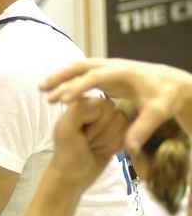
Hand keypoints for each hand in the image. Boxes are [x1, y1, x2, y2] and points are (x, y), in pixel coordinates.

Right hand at [42, 58, 191, 154]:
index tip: (61, 102)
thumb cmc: (165, 98)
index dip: (77, 89)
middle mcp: (112, 66)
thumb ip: (142, 130)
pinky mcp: (106, 73)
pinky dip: (68, 80)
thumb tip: (130, 148)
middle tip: (42, 90)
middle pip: (79, 66)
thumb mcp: (157, 114)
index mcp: (122, 73)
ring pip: (78, 68)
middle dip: (60, 77)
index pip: (93, 78)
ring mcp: (108, 68)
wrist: (173, 83)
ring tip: (43, 90)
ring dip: (60, 77)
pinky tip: (58, 91)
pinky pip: (82, 74)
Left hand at [50, 97, 125, 190]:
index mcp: (83, 102)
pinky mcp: (117, 132)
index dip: (97, 124)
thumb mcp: (66, 129)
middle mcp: (97, 108)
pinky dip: (116, 146)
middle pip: (117, 115)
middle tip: (87, 142)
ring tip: (94, 146)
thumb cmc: (68, 152)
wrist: (75, 175)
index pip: (106, 106)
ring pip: (124, 125)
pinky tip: (103, 150)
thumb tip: (98, 100)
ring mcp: (109, 120)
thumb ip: (78, 110)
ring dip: (108, 141)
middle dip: (102, 134)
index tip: (81, 134)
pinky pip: (130, 135)